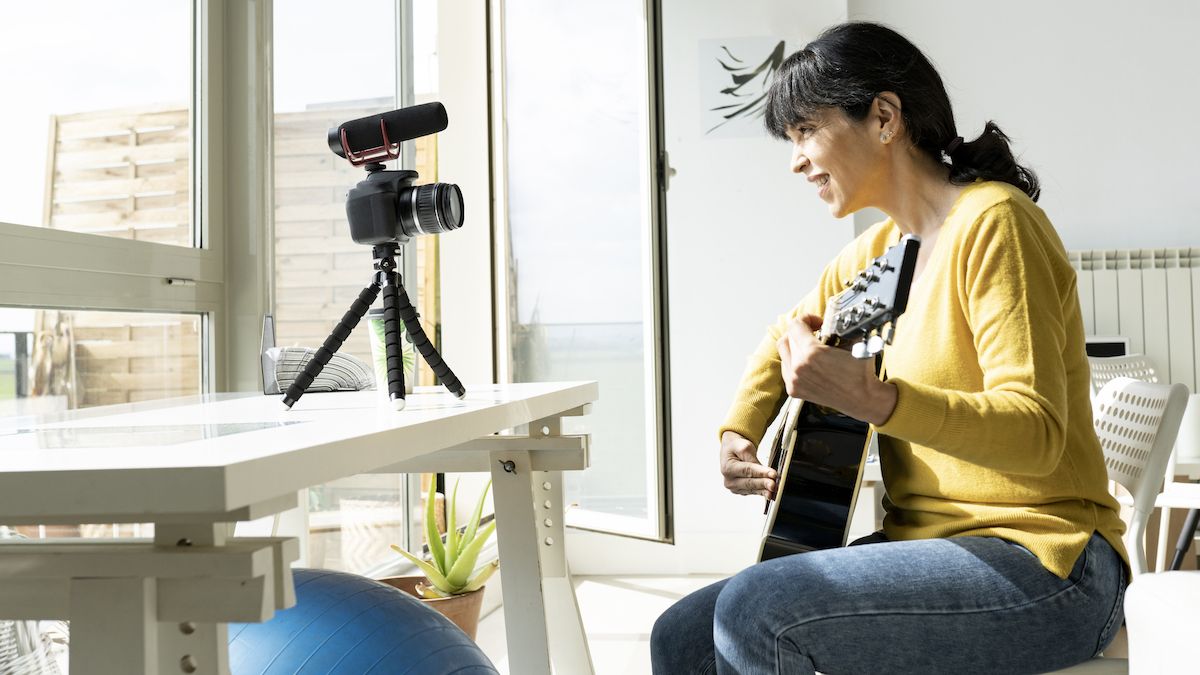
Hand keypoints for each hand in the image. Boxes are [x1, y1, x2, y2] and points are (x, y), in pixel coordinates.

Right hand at [720, 430, 775, 497]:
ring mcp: (734, 487)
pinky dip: (763, 492)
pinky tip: (771, 493)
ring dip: (765, 490)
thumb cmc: (736, 447)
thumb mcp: (743, 446)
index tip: (773, 474)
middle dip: (763, 484)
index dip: (761, 473)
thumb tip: (761, 469)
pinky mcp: (741, 491)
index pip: (747, 471)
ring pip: (753, 490)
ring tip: (775, 490)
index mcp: (727, 468)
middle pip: (750, 483)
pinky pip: (754, 492)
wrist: (731, 451)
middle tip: (774, 485)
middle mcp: (729, 480)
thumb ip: (750, 457)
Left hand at [776, 314, 897, 424]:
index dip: (807, 319)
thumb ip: (836, 327)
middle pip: (787, 337)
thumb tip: (829, 319)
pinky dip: (793, 359)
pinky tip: (807, 360)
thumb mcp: (852, 341)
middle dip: (801, 330)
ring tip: (810, 345)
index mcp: (811, 354)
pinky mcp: (793, 389)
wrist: (861, 398)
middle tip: (814, 331)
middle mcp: (798, 368)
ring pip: (784, 352)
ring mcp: (794, 380)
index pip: (795, 325)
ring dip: (795, 344)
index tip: (817, 322)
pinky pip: (786, 367)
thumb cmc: (860, 372)